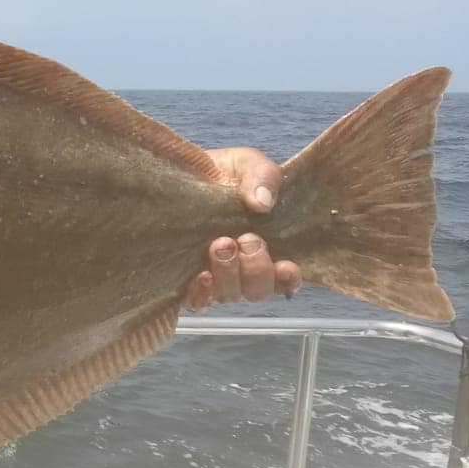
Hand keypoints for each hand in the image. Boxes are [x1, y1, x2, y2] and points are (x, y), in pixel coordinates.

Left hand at [183, 147, 302, 311]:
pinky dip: (203, 294)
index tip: (285, 265)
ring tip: (220, 244)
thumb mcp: (246, 165)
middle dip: (256, 268)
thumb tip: (263, 202)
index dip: (289, 279)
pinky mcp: (186, 282)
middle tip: (246, 239)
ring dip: (229, 274)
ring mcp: (216, 277)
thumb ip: (263, 176)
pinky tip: (201, 274)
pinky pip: (199, 302)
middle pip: (258, 291)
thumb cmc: (221, 175)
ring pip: (230, 295)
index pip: (287, 279)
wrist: (180, 175)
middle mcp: (243, 268)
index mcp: (268, 246)